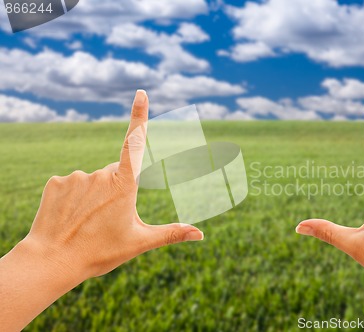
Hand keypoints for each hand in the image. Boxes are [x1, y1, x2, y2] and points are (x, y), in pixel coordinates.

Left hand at [0, 90, 202, 330]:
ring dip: (93, 196)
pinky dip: (73, 198)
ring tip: (86, 223)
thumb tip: (201, 234)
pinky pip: (70, 185)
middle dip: (116, 191)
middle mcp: (100, 175)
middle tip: (107, 221)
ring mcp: (76, 177)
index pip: (135, 143)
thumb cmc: (99, 252)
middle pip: (115, 175)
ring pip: (92, 181)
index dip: (139, 116)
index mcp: (124, 185)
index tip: (140, 93)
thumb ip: (171, 233)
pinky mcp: (55, 183)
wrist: (51, 262)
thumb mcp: (139, 242)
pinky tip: (68, 217)